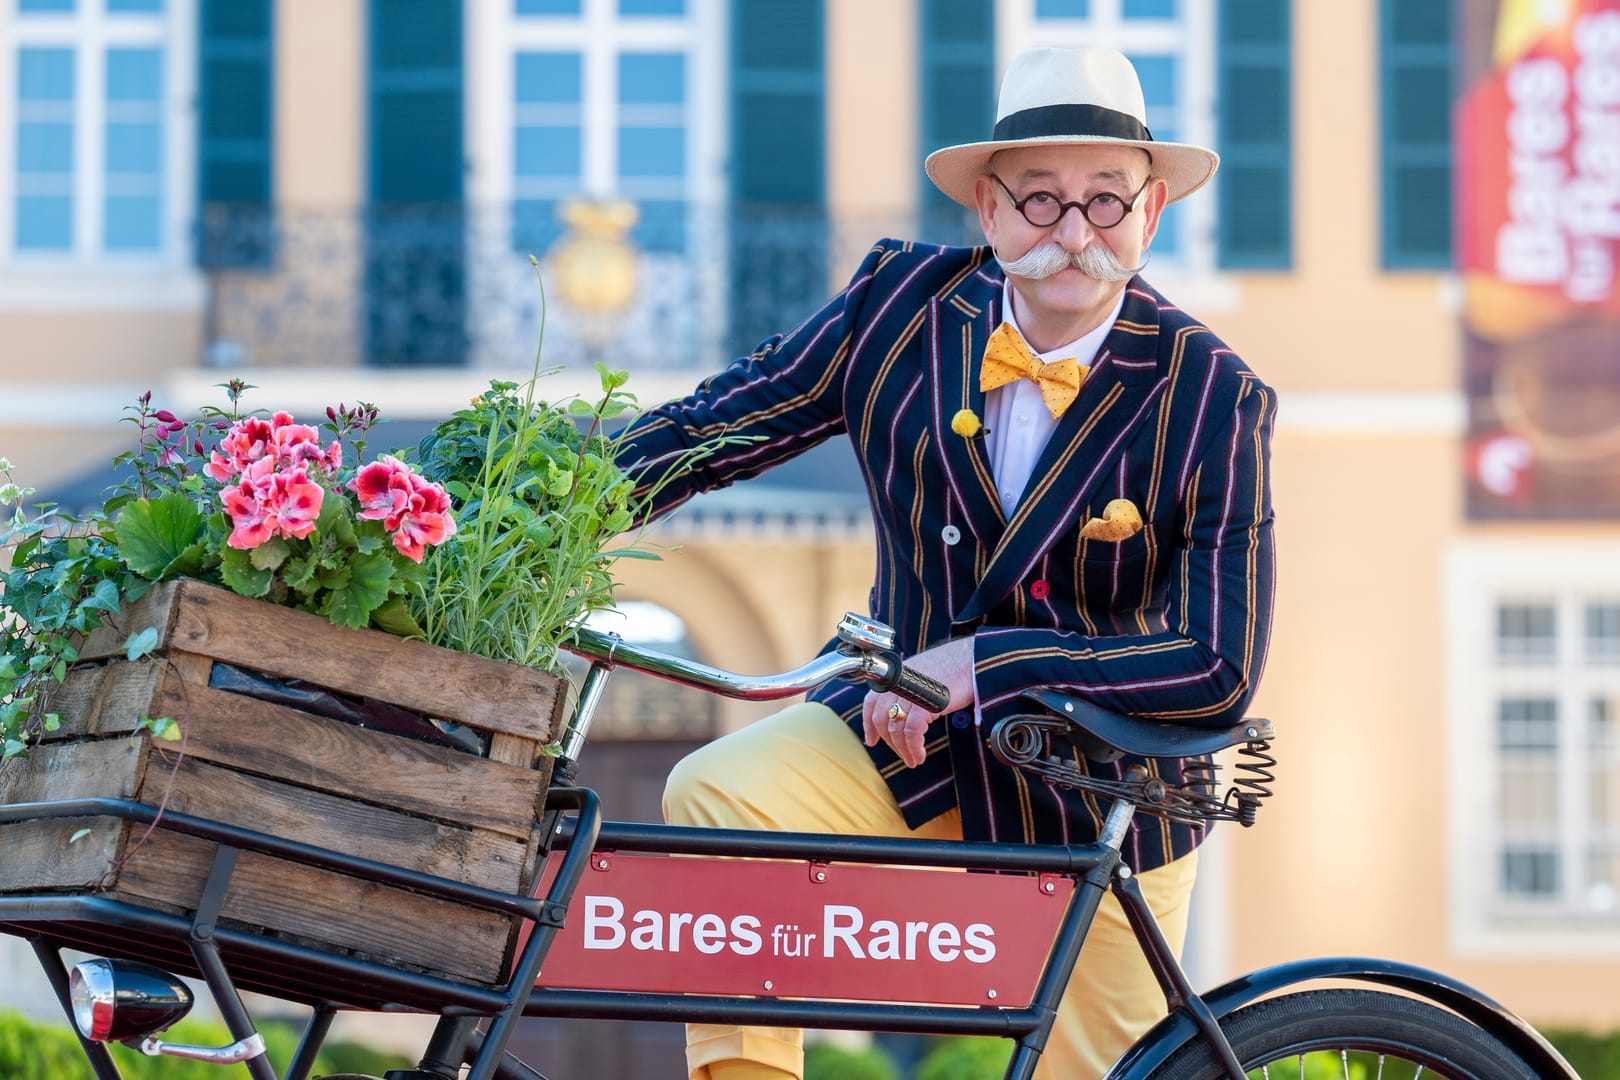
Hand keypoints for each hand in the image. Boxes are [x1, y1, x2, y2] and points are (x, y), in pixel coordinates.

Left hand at [861, 636, 974, 767]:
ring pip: (895, 729)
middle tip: (901, 754)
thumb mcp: (921, 677)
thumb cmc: (953, 667)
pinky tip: (919, 755)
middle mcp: (898, 684)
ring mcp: (909, 694)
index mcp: (895, 677)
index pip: (871, 703)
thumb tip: (901, 713)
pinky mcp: (923, 704)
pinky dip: (914, 748)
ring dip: (903, 749)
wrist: (972, 660)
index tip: (871, 740)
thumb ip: (907, 692)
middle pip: (881, 720)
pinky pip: (912, 732)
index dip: (868, 725)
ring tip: (913, 759)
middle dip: (890, 742)